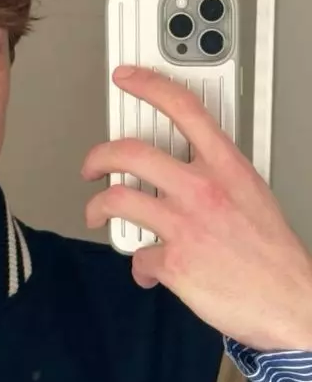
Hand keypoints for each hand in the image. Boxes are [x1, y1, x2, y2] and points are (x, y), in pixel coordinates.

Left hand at [81, 65, 311, 350]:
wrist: (289, 302)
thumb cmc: (273, 255)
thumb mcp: (252, 195)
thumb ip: (216, 177)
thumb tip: (187, 175)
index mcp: (226, 167)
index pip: (183, 108)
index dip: (148, 86)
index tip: (127, 79)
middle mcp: (202, 190)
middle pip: (130, 152)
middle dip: (99, 157)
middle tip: (93, 166)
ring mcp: (184, 225)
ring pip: (117, 200)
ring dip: (97, 208)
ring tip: (97, 214)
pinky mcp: (173, 262)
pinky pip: (138, 257)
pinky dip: (140, 266)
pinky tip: (150, 271)